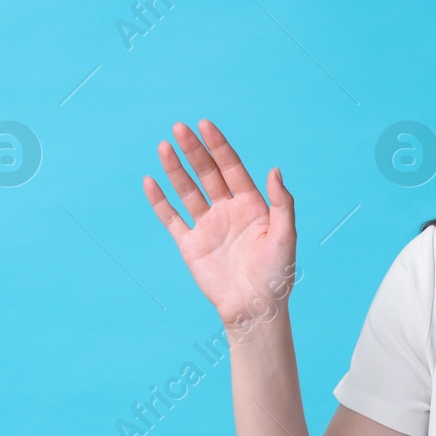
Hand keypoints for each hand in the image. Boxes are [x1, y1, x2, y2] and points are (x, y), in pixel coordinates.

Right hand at [142, 119, 297, 330]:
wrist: (254, 309)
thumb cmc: (276, 275)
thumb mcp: (285, 236)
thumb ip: (282, 203)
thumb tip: (274, 170)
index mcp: (251, 205)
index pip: (231, 168)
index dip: (218, 146)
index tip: (205, 125)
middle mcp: (228, 211)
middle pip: (207, 173)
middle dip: (194, 151)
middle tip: (179, 128)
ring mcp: (208, 227)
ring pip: (188, 191)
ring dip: (175, 169)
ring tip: (163, 147)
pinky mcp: (191, 245)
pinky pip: (172, 219)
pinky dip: (160, 201)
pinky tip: (150, 182)